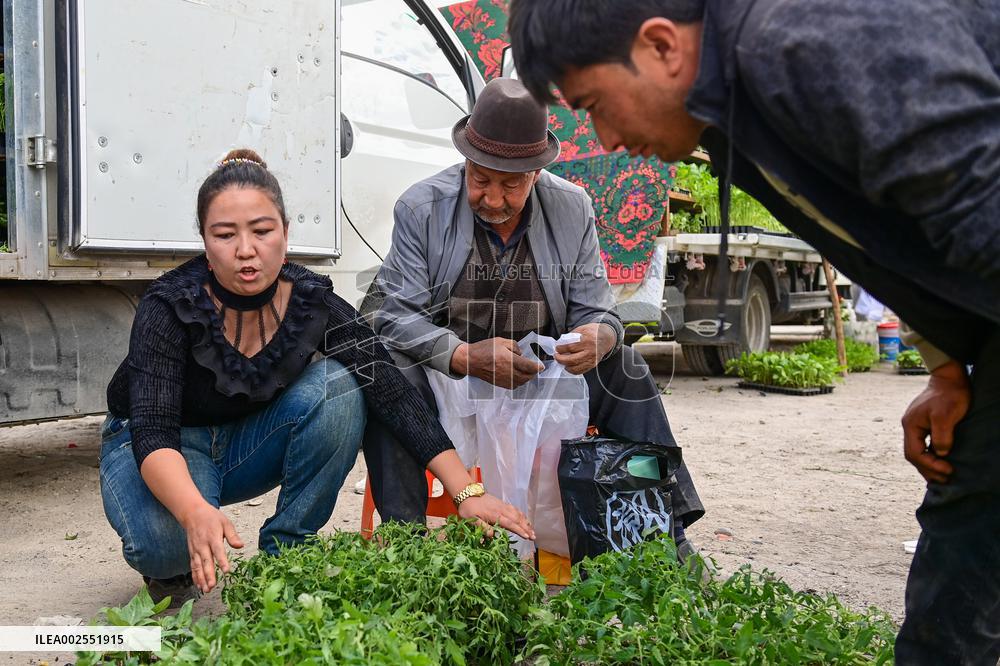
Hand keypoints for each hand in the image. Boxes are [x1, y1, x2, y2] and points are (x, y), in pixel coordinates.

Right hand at [179, 501, 244, 592]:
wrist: (193, 514)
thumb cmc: (212, 518)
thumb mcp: (225, 522)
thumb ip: (232, 535)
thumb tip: (241, 546)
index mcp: (213, 537)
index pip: (218, 551)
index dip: (222, 561)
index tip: (226, 571)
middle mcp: (203, 545)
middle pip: (206, 561)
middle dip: (209, 575)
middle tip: (213, 586)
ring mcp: (196, 550)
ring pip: (198, 566)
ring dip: (201, 579)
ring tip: (206, 590)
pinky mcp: (192, 553)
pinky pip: (193, 566)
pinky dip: (195, 576)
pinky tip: (199, 585)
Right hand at [452, 337, 542, 388]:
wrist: (470, 361)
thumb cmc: (485, 349)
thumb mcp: (501, 341)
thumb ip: (514, 346)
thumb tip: (521, 354)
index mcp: (509, 360)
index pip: (529, 366)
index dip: (537, 367)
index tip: (541, 366)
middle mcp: (508, 372)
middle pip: (527, 377)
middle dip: (533, 373)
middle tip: (536, 369)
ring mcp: (504, 380)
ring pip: (521, 382)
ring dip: (527, 378)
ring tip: (528, 373)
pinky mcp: (500, 384)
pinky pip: (514, 386)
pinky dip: (519, 382)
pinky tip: (518, 377)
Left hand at [458, 493, 535, 539]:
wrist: (467, 493)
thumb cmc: (468, 508)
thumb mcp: (471, 519)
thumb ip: (482, 527)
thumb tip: (492, 535)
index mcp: (494, 515)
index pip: (510, 523)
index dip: (519, 530)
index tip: (527, 537)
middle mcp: (501, 509)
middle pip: (517, 519)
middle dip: (526, 528)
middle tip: (534, 537)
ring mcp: (502, 505)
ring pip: (517, 513)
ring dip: (526, 522)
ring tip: (532, 530)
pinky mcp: (502, 503)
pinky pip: (514, 509)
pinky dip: (522, 515)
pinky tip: (525, 519)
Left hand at [554, 323, 615, 374]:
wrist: (607, 338)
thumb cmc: (593, 332)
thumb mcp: (582, 329)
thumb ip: (571, 335)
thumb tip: (560, 343)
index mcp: (587, 341)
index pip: (570, 347)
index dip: (561, 349)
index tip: (556, 348)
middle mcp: (590, 352)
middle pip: (572, 360)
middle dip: (561, 359)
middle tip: (556, 356)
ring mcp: (592, 360)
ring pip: (576, 368)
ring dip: (565, 366)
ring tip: (561, 362)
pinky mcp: (593, 365)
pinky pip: (581, 371)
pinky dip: (573, 370)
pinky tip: (568, 366)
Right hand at [901, 361, 970, 483]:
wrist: (949, 378)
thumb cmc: (949, 395)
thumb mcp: (946, 416)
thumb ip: (941, 436)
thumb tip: (941, 453)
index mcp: (910, 425)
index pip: (914, 453)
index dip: (930, 465)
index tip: (948, 470)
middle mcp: (909, 426)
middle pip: (913, 455)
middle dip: (928, 469)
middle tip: (946, 479)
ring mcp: (915, 425)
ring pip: (917, 451)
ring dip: (929, 465)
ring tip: (943, 475)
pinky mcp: (924, 424)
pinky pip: (923, 445)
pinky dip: (930, 456)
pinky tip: (940, 461)